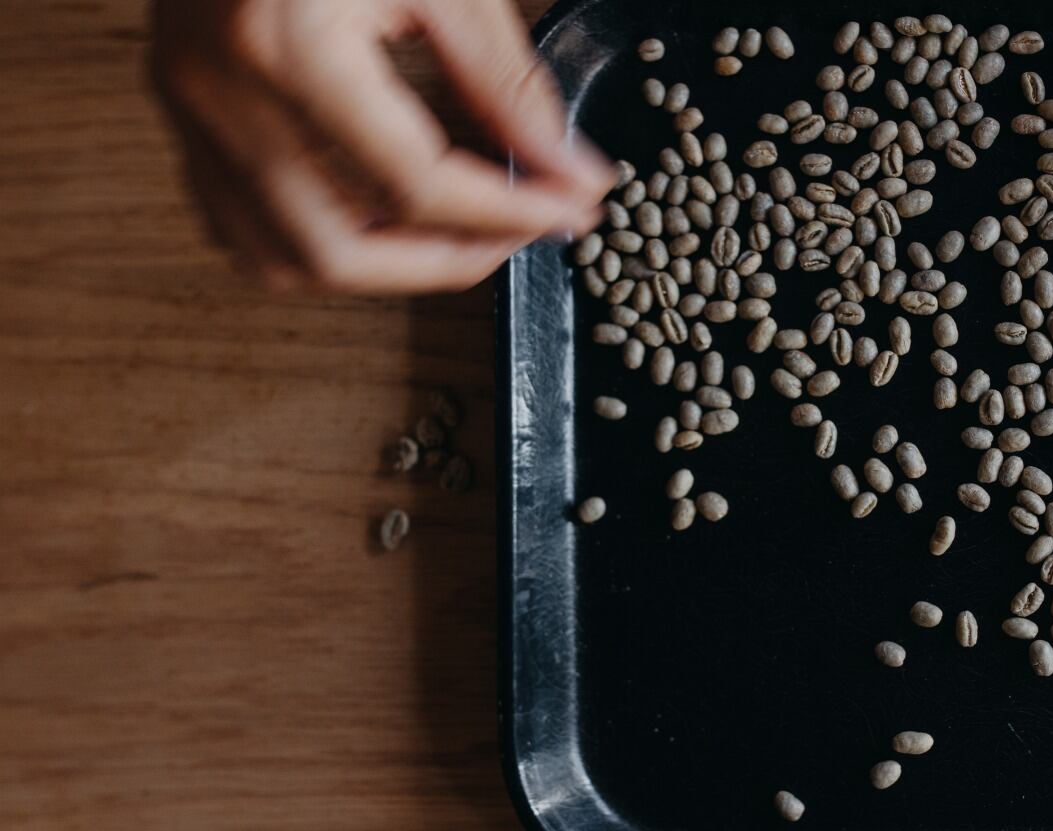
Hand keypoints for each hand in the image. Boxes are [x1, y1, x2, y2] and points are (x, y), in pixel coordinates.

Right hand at [151, 0, 614, 293]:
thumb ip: (503, 79)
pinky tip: (382, 221)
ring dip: (385, 269)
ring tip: (462, 236)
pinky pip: (242, 227)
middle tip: (522, 234)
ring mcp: (193, 113)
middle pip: (339, 252)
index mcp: (286, 44)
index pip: (413, 182)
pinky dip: (322, 244)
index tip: (570, 211)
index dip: (508, 211)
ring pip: (284, 260)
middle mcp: (223, 94)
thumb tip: (564, 166)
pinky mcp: (188, 117)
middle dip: (449, 262)